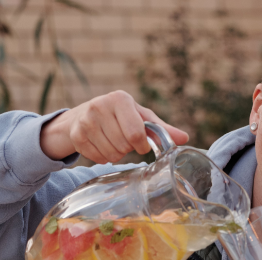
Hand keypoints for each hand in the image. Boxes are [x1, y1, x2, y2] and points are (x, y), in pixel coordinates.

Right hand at [39, 90, 188, 162]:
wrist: (83, 115)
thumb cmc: (119, 115)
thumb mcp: (140, 117)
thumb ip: (161, 129)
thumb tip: (184, 138)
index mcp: (120, 99)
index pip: (135, 133)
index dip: (141, 145)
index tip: (141, 144)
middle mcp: (100, 106)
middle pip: (123, 146)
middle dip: (128, 149)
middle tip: (124, 140)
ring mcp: (86, 121)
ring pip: (111, 154)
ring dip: (116, 154)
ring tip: (113, 142)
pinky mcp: (77, 135)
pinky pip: (98, 158)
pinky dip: (103, 158)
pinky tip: (102, 146)